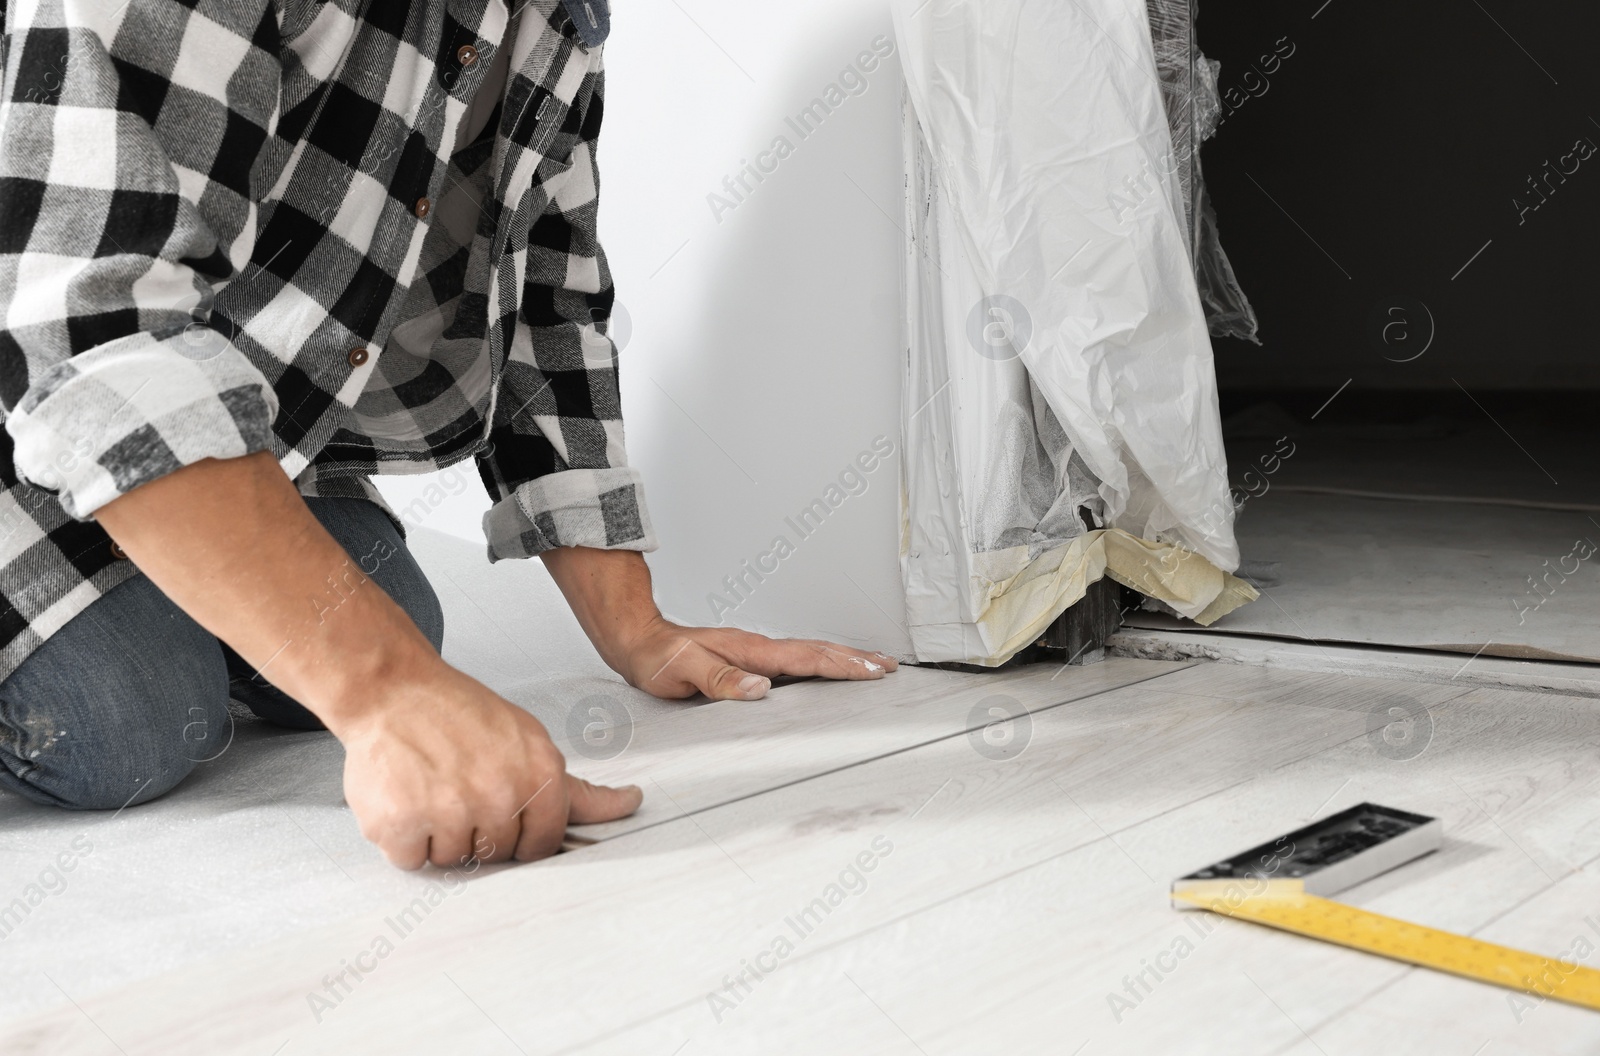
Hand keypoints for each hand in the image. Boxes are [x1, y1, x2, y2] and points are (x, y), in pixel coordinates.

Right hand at [337, 658, 641, 868]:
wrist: (393, 690)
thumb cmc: (459, 715)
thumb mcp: (529, 743)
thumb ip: (576, 790)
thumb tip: (628, 804)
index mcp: (540, 774)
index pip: (545, 844)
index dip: (520, 834)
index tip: (500, 809)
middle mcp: (501, 794)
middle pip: (498, 855)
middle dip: (477, 829)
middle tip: (458, 784)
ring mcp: (452, 810)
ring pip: (454, 860)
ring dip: (439, 834)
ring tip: (431, 785)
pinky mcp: (402, 823)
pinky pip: (413, 860)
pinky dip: (403, 837)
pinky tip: (405, 796)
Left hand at [617, 617, 897, 700]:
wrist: (638, 641)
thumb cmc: (657, 657)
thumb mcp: (682, 671)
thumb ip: (720, 680)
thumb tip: (761, 689)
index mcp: (749, 651)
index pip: (805, 657)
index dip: (841, 664)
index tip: (872, 669)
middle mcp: (757, 650)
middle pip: (817, 652)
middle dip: (855, 659)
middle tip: (887, 667)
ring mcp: (755, 655)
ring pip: (809, 656)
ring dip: (843, 660)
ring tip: (872, 667)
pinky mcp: (750, 663)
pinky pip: (794, 664)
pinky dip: (820, 666)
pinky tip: (827, 673)